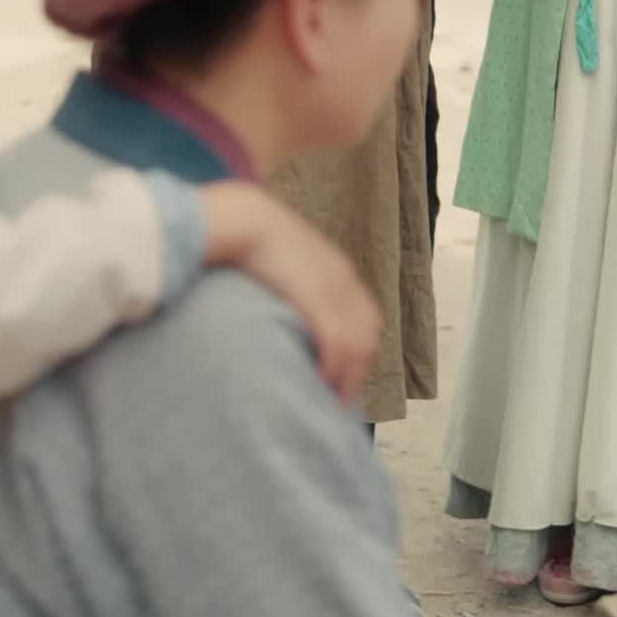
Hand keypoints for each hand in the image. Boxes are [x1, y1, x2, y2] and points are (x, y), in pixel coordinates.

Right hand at [201, 185, 380, 404]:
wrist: (247, 219)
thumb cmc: (254, 236)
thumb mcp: (283, 255)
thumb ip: (292, 276)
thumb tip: (280, 297)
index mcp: (338, 270)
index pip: (366, 316)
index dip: (360, 347)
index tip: (346, 372)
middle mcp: (343, 281)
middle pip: (368, 332)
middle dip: (359, 367)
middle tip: (341, 395)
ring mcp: (332, 290)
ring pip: (357, 342)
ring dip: (349, 375)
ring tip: (333, 398)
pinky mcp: (316, 300)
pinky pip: (337, 341)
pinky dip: (334, 365)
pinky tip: (322, 379)